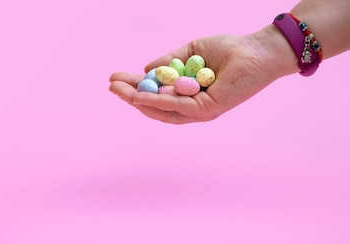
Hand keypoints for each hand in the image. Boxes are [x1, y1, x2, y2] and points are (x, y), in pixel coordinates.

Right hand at [109, 29, 294, 123]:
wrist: (258, 50)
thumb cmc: (229, 50)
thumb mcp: (190, 52)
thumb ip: (169, 62)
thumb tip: (147, 69)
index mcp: (187, 94)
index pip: (155, 95)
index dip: (133, 89)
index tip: (114, 79)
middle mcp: (192, 107)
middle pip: (154, 108)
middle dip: (130, 97)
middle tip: (111, 86)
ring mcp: (200, 111)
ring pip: (162, 111)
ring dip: (138, 102)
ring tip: (119, 91)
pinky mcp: (208, 109)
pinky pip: (177, 107)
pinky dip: (157, 102)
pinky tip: (140, 96)